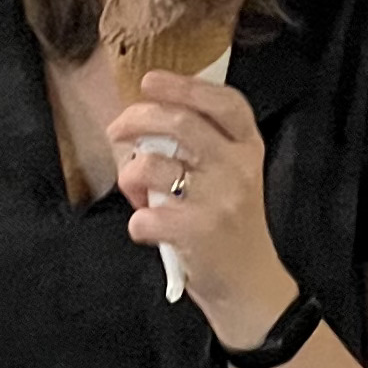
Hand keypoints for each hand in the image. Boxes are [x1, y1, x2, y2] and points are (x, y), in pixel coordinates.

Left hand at [108, 69, 297, 350]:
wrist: (250, 287)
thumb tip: (142, 127)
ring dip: (130, 177)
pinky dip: (137, 222)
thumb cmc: (230, 227)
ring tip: (137, 193)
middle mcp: (237, 168)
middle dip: (136, 118)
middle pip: (179, 122)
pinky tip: (148, 229)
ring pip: (151, 165)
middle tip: (116, 129)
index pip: (224, 102)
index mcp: (248, 148)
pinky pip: (144, 215)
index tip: (150, 81)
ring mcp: (219, 199)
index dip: (185, 86)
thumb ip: (201, 148)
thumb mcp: (231, 178)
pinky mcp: (199, 232)